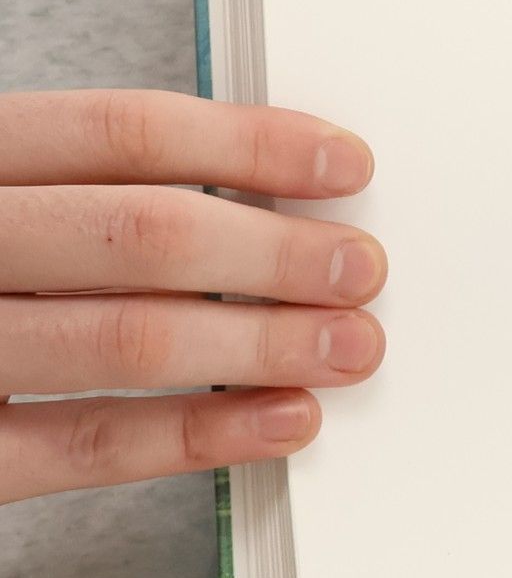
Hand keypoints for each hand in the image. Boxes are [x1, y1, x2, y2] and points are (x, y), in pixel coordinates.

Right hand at [0, 90, 386, 506]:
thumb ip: (83, 187)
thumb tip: (263, 195)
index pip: (119, 131)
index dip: (248, 144)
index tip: (344, 164)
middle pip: (138, 234)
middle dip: (273, 255)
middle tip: (361, 268)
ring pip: (124, 339)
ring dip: (261, 345)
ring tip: (349, 346)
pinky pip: (83, 446)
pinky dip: (199, 436)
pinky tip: (281, 422)